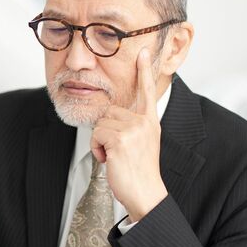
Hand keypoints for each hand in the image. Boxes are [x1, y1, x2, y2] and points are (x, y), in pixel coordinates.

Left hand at [90, 48, 167, 222]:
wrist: (146, 195)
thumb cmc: (139, 173)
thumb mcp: (140, 144)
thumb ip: (131, 126)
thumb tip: (109, 117)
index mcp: (150, 122)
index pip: (147, 91)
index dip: (144, 70)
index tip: (142, 51)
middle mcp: (144, 122)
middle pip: (108, 111)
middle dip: (105, 131)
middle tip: (118, 152)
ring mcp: (133, 129)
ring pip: (100, 123)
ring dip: (100, 142)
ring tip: (116, 157)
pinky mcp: (120, 138)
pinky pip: (96, 134)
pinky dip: (97, 149)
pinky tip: (111, 160)